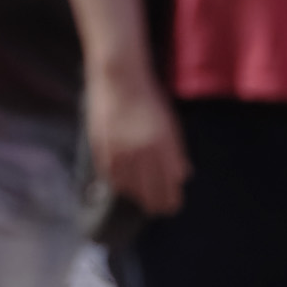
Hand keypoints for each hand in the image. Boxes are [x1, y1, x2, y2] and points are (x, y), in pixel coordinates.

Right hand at [90, 55, 190, 216]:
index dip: (171, 201)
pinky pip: (113, 179)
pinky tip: (126, 183)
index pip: (169, 187)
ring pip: (130, 190)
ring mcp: (121, 154)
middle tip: (158, 208)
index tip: (172, 207)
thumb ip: (176, 152)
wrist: (120, 79)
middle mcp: (142, 154)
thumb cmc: (150, 98)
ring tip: (142, 196)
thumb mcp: (170, 123)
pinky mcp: (103, 152)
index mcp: (164, 146)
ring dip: (137, 194)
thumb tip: (183, 176)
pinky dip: (120, 184)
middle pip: (150, 195)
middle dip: (156, 203)